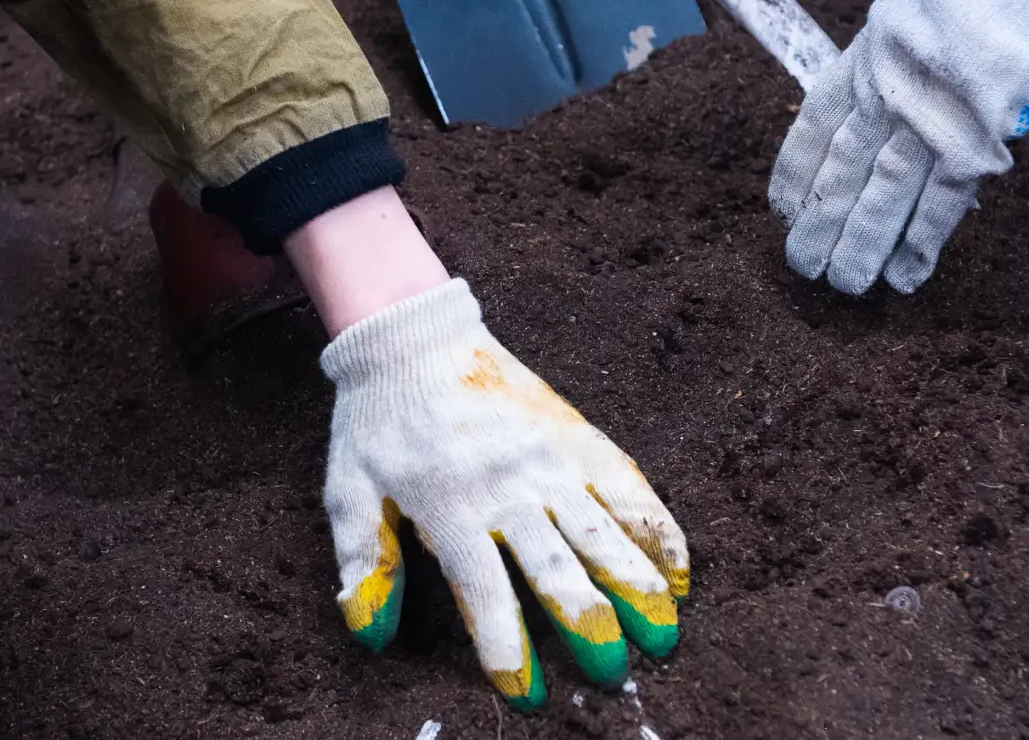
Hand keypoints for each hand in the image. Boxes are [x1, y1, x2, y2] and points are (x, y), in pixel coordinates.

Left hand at [319, 279, 686, 709]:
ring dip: (639, 584)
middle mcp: (508, 486)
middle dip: (588, 625)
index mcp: (450, 506)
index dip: (505, 646)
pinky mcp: (574, 434)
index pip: (485, 591)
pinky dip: (657, 526)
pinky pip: (626, 483)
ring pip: (604, 530)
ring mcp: (548, 458)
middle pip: (558, 567)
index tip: (524, 692)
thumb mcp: (349, 489)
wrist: (415, 336)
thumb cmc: (379, 420)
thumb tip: (372, 635)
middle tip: (611, 672)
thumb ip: (364, 562)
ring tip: (665, 633)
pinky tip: (678, 569)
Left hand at [770, 0, 1028, 293]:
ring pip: (881, 195)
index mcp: (867, 51)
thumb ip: (900, 57)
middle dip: (820, 223)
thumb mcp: (919, 3)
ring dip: (861, 245)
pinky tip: (904, 274)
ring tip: (845, 285)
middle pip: (841, 169)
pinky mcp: (978, 134)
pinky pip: (941, 199)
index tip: (781, 208)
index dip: (796, 171)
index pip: (815, 123)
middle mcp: (886, 87)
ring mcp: (929, 113)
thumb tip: (894, 104)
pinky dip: (922, 240)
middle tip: (803, 266)